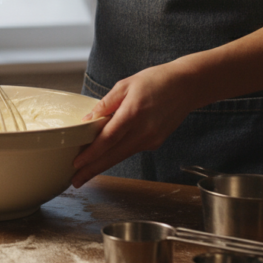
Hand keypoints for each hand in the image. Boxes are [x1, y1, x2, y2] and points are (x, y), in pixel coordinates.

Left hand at [71, 61, 200, 187]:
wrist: (187, 86)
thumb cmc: (156, 81)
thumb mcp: (125, 85)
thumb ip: (106, 103)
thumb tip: (88, 119)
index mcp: (133, 113)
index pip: (108, 139)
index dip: (91, 154)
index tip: (76, 164)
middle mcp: (143, 131)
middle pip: (113, 156)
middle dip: (92, 170)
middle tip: (75, 181)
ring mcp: (151, 139)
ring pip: (122, 156)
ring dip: (103, 165)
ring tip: (85, 173)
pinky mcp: (156, 143)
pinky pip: (131, 149)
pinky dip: (117, 153)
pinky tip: (106, 154)